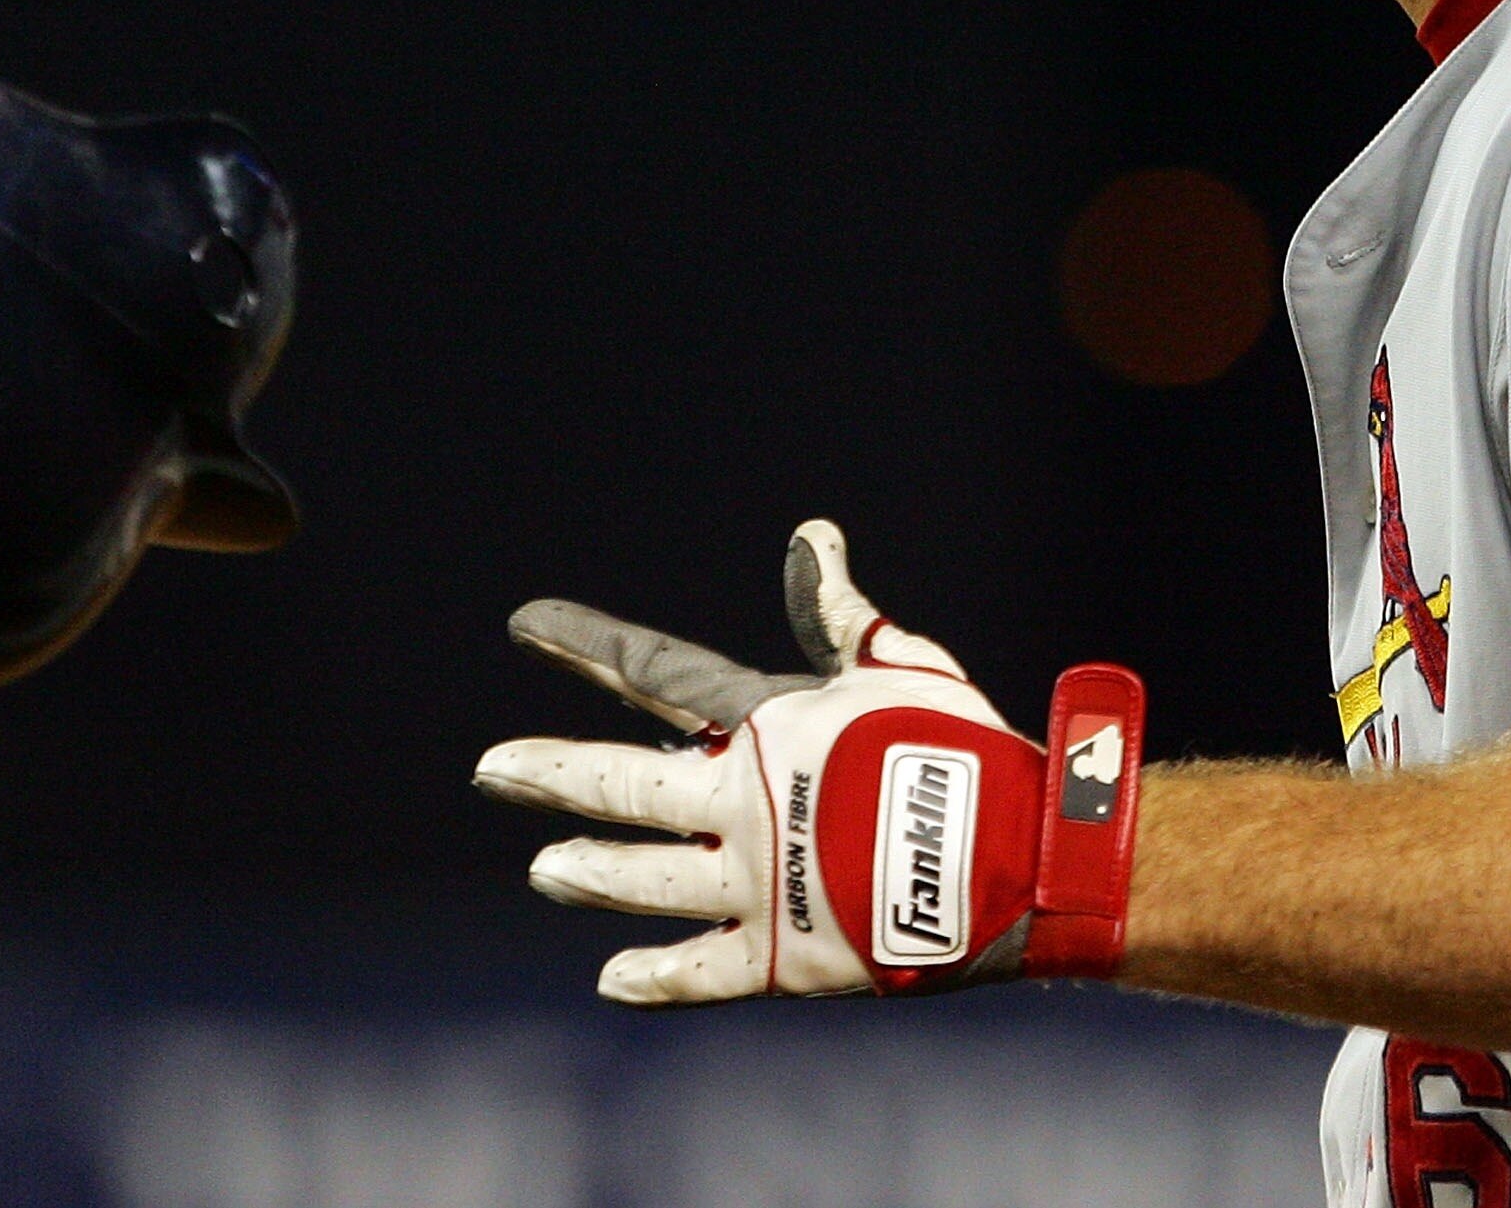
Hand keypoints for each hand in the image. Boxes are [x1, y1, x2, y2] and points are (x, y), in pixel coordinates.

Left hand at [474, 518, 1145, 1003]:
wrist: (1018, 854)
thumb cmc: (963, 747)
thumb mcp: (896, 666)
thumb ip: (836, 614)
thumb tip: (811, 535)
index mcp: (767, 725)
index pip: (657, 673)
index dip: (589, 646)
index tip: (527, 627)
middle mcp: (744, 803)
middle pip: (624, 783)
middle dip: (552, 772)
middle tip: (492, 768)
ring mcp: (757, 883)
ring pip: (645, 877)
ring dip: (591, 870)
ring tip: (546, 869)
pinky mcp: (785, 956)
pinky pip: (700, 970)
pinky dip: (656, 973)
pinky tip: (613, 976)